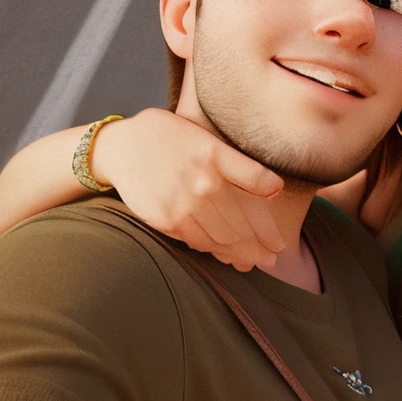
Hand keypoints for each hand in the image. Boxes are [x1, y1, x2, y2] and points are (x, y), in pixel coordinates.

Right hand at [91, 110, 284, 269]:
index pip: (256, 195)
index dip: (270, 225)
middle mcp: (202, 185)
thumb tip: (276, 189)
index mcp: (217, 159)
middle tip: (269, 260)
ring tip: (248, 262)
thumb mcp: (209, 141)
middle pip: (239, 227)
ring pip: (219, 240)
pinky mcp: (165, 220)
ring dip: (237, 254)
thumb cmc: (170, 138)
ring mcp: (182, 205)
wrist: (122, 146)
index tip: (279, 243)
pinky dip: (210, 249)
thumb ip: (242, 166)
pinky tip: (220, 252)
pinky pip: (195, 242)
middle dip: (257, 248)